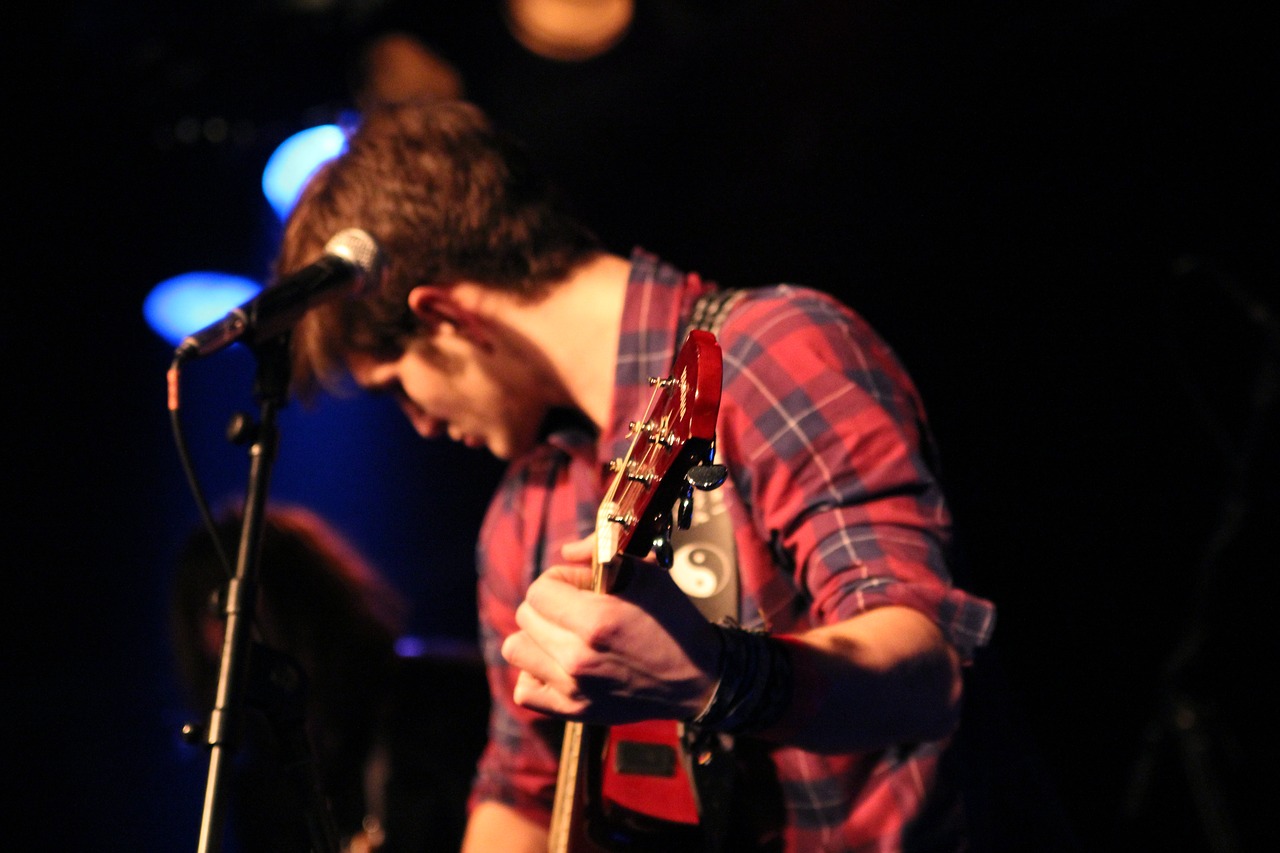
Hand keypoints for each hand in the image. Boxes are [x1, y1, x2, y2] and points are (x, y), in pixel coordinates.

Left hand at [500, 553, 720, 723]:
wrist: (696, 677)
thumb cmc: (672, 619)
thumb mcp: (645, 571)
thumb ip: (599, 550)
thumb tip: (565, 551)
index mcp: (595, 621)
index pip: (539, 590)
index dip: (559, 580)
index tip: (582, 585)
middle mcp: (576, 657)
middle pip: (525, 617)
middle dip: (548, 605)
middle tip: (578, 608)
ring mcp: (572, 688)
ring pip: (516, 649)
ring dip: (536, 637)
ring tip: (564, 635)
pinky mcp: (573, 710)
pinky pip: (524, 690)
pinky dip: (535, 674)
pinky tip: (558, 664)